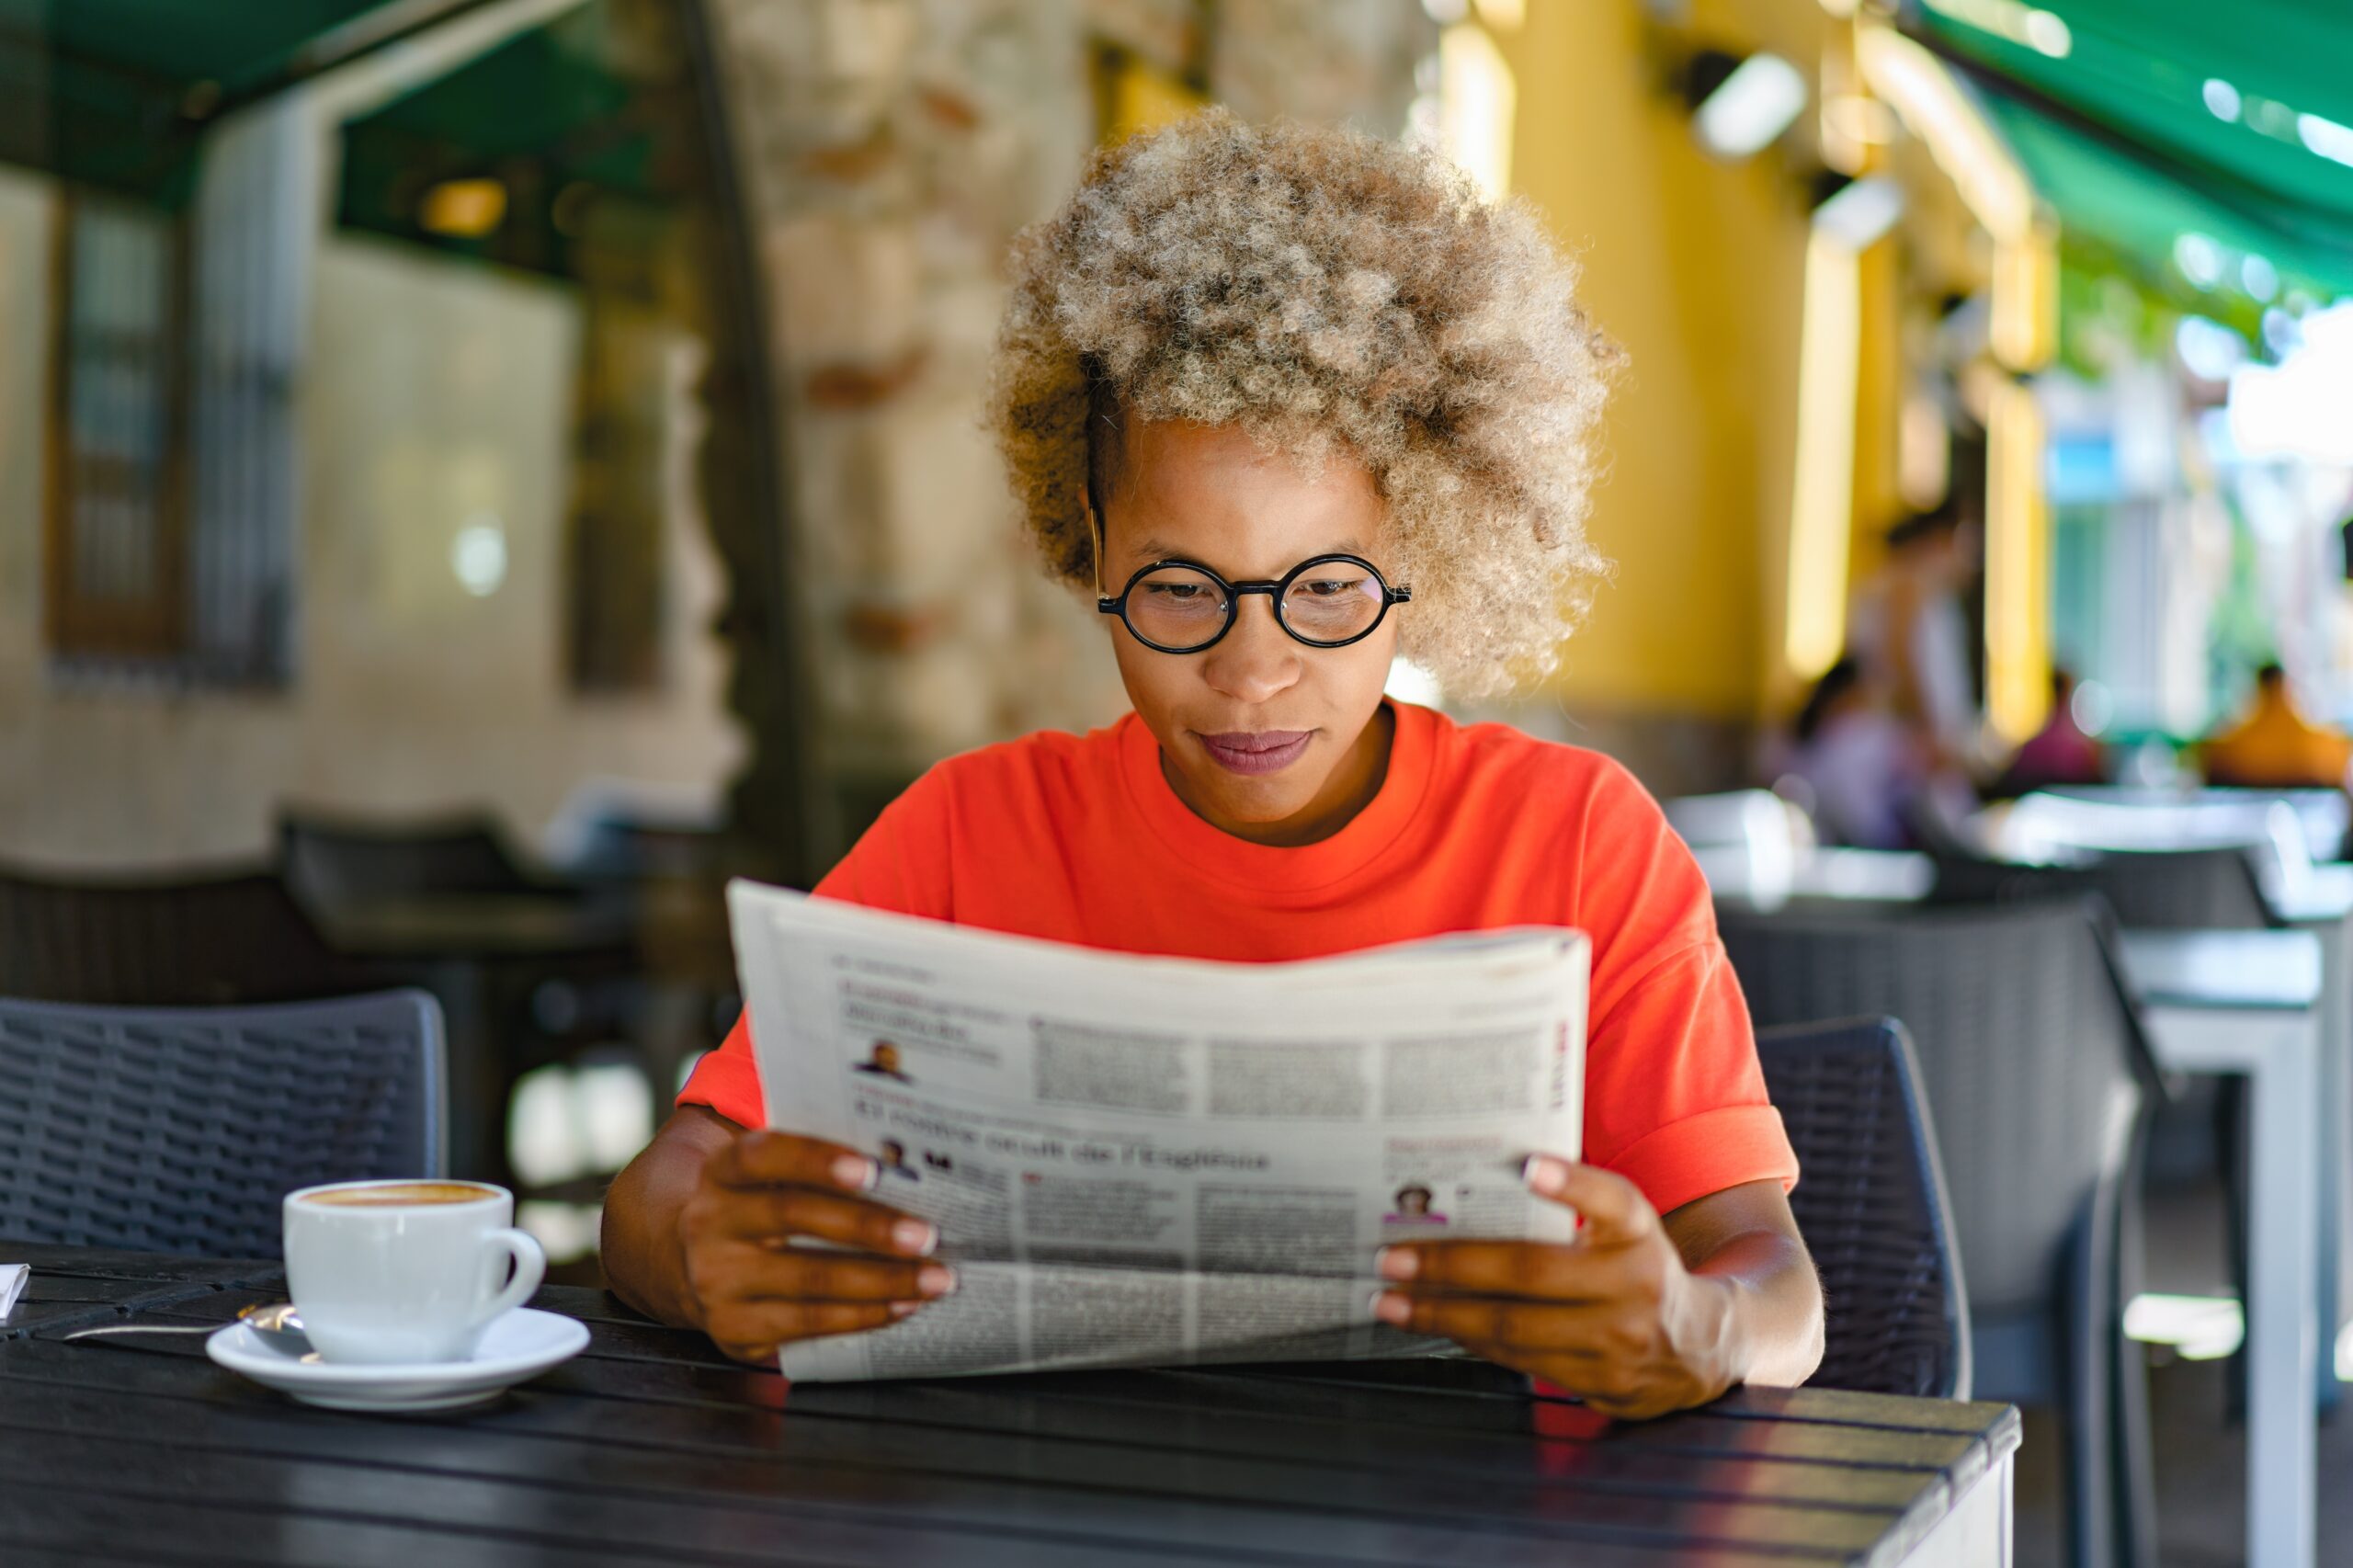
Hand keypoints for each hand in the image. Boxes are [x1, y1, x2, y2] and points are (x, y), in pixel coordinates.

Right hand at [679, 1128, 956, 1364]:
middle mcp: (710, 1223)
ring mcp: (717, 1281)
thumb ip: (824, 1161)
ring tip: (934, 1277)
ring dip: (882, 1280)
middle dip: (868, 1226)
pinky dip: (862, 1315)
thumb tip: (905, 1156)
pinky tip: (902, 1305)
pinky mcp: (734, 1329)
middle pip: (793, 1216)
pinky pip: (808, 1323)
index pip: (764, 1155)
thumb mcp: (772, 1178)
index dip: (816, 1159)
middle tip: (926, 1234)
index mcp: (722, 1172)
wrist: (690, 1267)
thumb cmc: (760, 1209)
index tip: (872, 1168)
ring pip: (809, 1279)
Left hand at [1371, 1156, 1737, 1419]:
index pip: (1612, 1200)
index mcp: (1639, 1234)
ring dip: (1443, 1315)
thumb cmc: (1640, 1267)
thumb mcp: (1627, 1226)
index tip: (1529, 1166)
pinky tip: (1435, 1325)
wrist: (1703, 1345)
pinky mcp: (1601, 1384)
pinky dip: (1471, 1342)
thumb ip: (1577, 1201)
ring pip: (1515, 1329)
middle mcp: (1634, 1286)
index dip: (1573, 1183)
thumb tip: (1488, 1180)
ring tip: (1392, 1302)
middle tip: (1392, 1260)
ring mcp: (1618, 1342)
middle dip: (1451, 1266)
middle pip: (1531, 1273)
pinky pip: (1520, 1361)